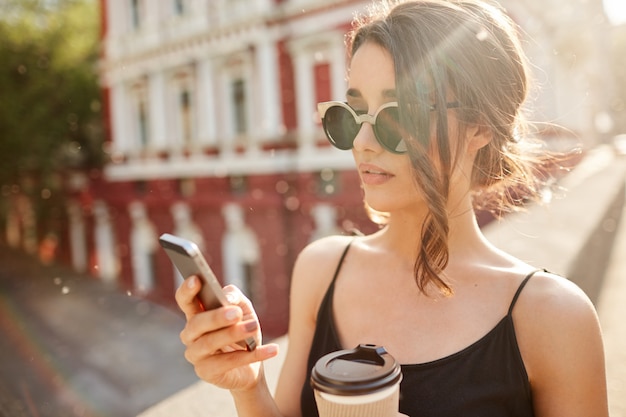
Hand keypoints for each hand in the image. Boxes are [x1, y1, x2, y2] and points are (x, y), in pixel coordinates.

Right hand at [175, 276, 278, 390]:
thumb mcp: (243, 309)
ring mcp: (196, 355)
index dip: (187, 290)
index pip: (185, 300)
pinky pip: (228, 363)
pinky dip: (252, 356)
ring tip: (254, 327)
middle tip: (237, 313)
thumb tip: (227, 298)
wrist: (252, 364)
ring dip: (233, 335)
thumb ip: (235, 298)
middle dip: (216, 317)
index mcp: (196, 314)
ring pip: (210, 343)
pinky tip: (271, 349)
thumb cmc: (243, 330)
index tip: (196, 279)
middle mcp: (190, 334)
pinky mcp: (206, 373)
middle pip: (197, 323)